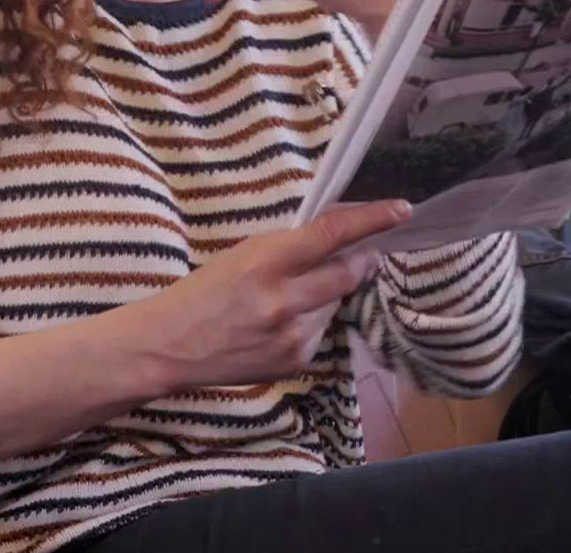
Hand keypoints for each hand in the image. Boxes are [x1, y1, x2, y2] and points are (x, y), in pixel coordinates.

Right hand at [129, 200, 411, 391]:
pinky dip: (312, 320)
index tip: (401, 210)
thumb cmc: (203, 291)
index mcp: (265, 263)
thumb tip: (338, 239)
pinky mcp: (296, 361)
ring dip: (328, 293)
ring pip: (336, 303)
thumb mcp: (241, 255)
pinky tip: (281, 324)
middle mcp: (285, 301)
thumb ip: (289, 248)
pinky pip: (321, 330)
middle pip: (349, 273)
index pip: (331, 235)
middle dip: (363, 260)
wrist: (169, 347)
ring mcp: (293, 336)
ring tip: (291, 296)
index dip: (371, 220)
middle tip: (364, 253)